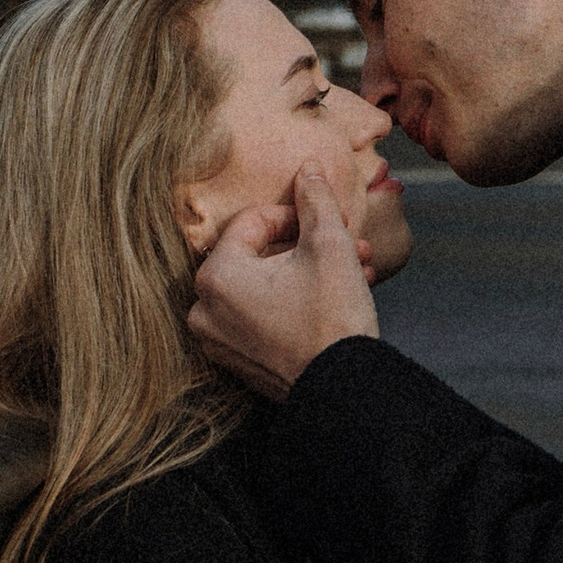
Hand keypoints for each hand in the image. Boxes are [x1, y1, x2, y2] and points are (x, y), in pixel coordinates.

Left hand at [189, 160, 380, 401]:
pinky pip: (264, 316)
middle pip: (260, 254)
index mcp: (216, 276)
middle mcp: (205, 310)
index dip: (296, 214)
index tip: (329, 219)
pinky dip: (296, 300)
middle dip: (311, 244)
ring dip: (311, 270)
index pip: (253, 222)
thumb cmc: (332, 319)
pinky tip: (338, 294)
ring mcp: (219, 341)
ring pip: (267, 285)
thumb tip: (307, 170)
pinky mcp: (238, 362)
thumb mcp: (330, 245)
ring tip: (357, 267)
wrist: (345, 393)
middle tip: (350, 241)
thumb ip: (315, 200)